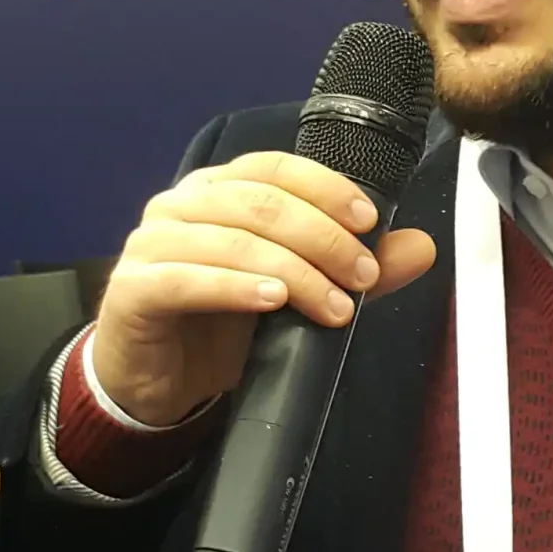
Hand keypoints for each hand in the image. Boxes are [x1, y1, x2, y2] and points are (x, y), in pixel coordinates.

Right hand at [91, 151, 436, 426]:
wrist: (157, 384)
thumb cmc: (219, 326)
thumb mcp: (293, 294)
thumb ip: (348, 267)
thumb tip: (420, 247)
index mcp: (218, 190)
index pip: (274, 168)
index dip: (325, 187)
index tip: (369, 220)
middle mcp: (180, 205)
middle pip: (258, 202)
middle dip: (322, 237)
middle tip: (363, 276)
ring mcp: (151, 244)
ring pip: (231, 240)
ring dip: (293, 271)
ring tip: (334, 306)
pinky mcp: (132, 289)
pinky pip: (187, 279)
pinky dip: (235, 287)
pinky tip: (272, 300)